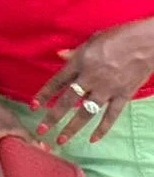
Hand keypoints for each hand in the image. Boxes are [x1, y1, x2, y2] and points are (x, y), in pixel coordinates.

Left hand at [35, 18, 153, 144]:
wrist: (149, 42)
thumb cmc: (121, 36)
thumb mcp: (93, 40)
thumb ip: (76, 52)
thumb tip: (59, 55)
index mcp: (80, 63)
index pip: (56, 82)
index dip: (44, 95)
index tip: (33, 106)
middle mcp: (90, 78)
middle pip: (67, 101)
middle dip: (52, 117)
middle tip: (41, 130)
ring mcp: (107, 88)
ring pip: (85, 112)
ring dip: (72, 128)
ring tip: (61, 140)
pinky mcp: (123, 95)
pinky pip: (111, 115)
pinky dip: (103, 129)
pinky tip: (93, 140)